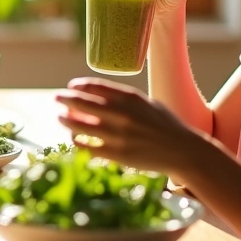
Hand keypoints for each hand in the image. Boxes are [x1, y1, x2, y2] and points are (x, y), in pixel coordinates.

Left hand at [55, 78, 205, 175]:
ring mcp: (118, 135)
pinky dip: (77, 141)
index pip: (95, 87)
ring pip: (80, 125)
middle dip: (65, 99)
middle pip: (82, 103)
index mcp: (130, 98)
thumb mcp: (147, 103)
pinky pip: (88, 146)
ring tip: (60, 117)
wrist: (184, 151)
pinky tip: (74, 138)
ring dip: (66, 120)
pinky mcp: (117, 154)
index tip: (71, 86)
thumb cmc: (166, 125)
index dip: (79, 85)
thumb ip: (125, 98)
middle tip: (57, 98)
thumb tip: (100, 94)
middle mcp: (122, 114)